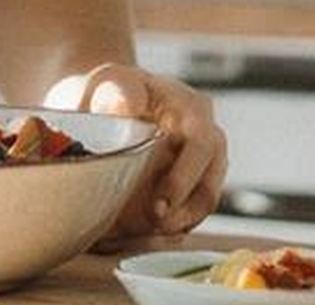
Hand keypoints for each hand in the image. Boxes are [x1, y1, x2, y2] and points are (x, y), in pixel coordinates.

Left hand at [52, 62, 227, 248]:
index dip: (182, 179)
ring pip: (201, 206)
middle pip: (209, 185)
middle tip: (152, 228)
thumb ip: (116, 89)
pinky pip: (188, 217)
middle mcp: (206, 139)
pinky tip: (140, 236)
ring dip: (176, 226)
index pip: (201, 145)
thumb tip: (125, 104)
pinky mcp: (189, 189)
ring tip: (144, 236)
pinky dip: (167, 232)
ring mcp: (201, 166)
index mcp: (192, 109)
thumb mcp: (108, 79)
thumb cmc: (109, 89)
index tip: (157, 206)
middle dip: (182, 212)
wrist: (105, 103)